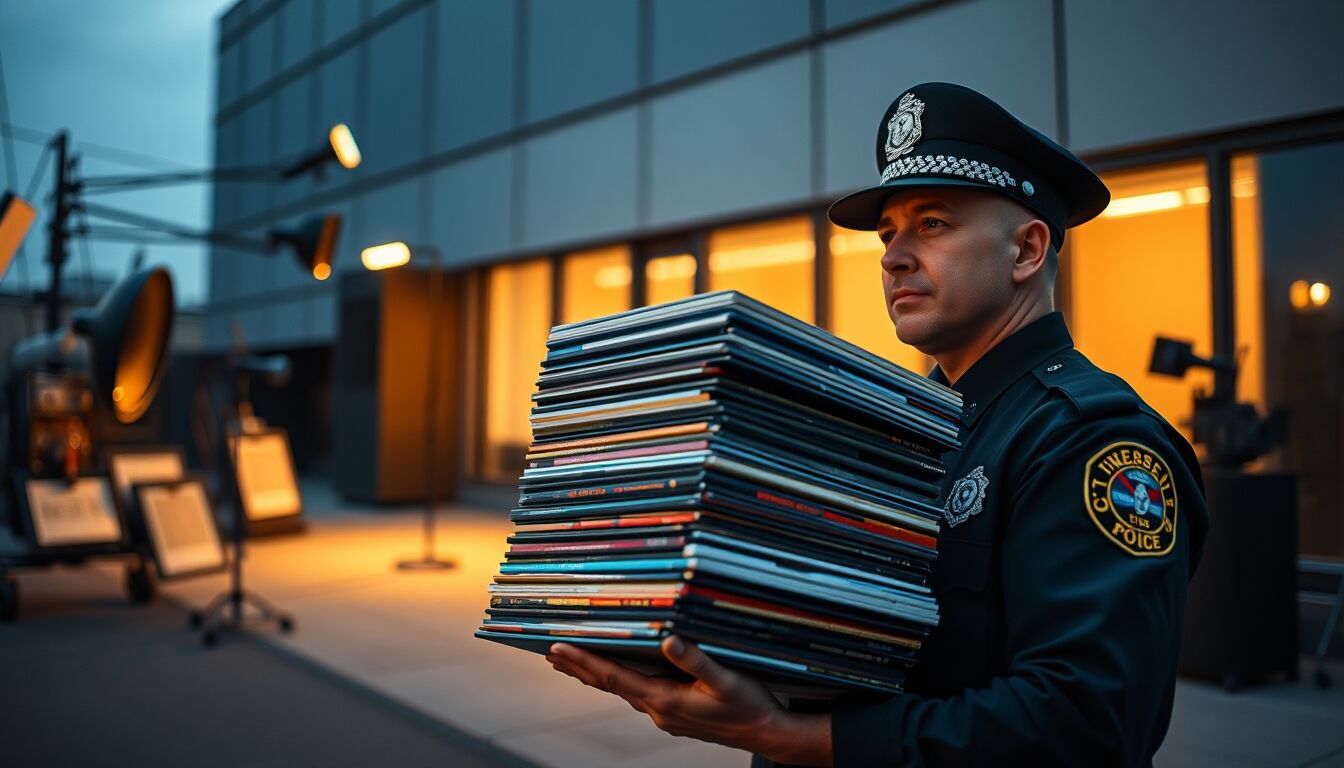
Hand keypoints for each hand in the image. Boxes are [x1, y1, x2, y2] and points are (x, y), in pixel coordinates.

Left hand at [547, 636, 831, 765]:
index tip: (557, 648)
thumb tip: (669, 640)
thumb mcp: (726, 679)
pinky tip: (618, 676)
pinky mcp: (675, 714)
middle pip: (609, 686)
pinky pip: (637, 694)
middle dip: (579, 668)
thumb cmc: (749, 705)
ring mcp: (665, 715)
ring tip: (573, 662)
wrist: (767, 734)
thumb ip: (696, 659)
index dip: (584, 661)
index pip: (613, 677)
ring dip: (595, 675)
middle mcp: (658, 710)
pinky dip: (618, 681)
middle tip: (550, 653)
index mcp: (664, 699)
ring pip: (621, 690)